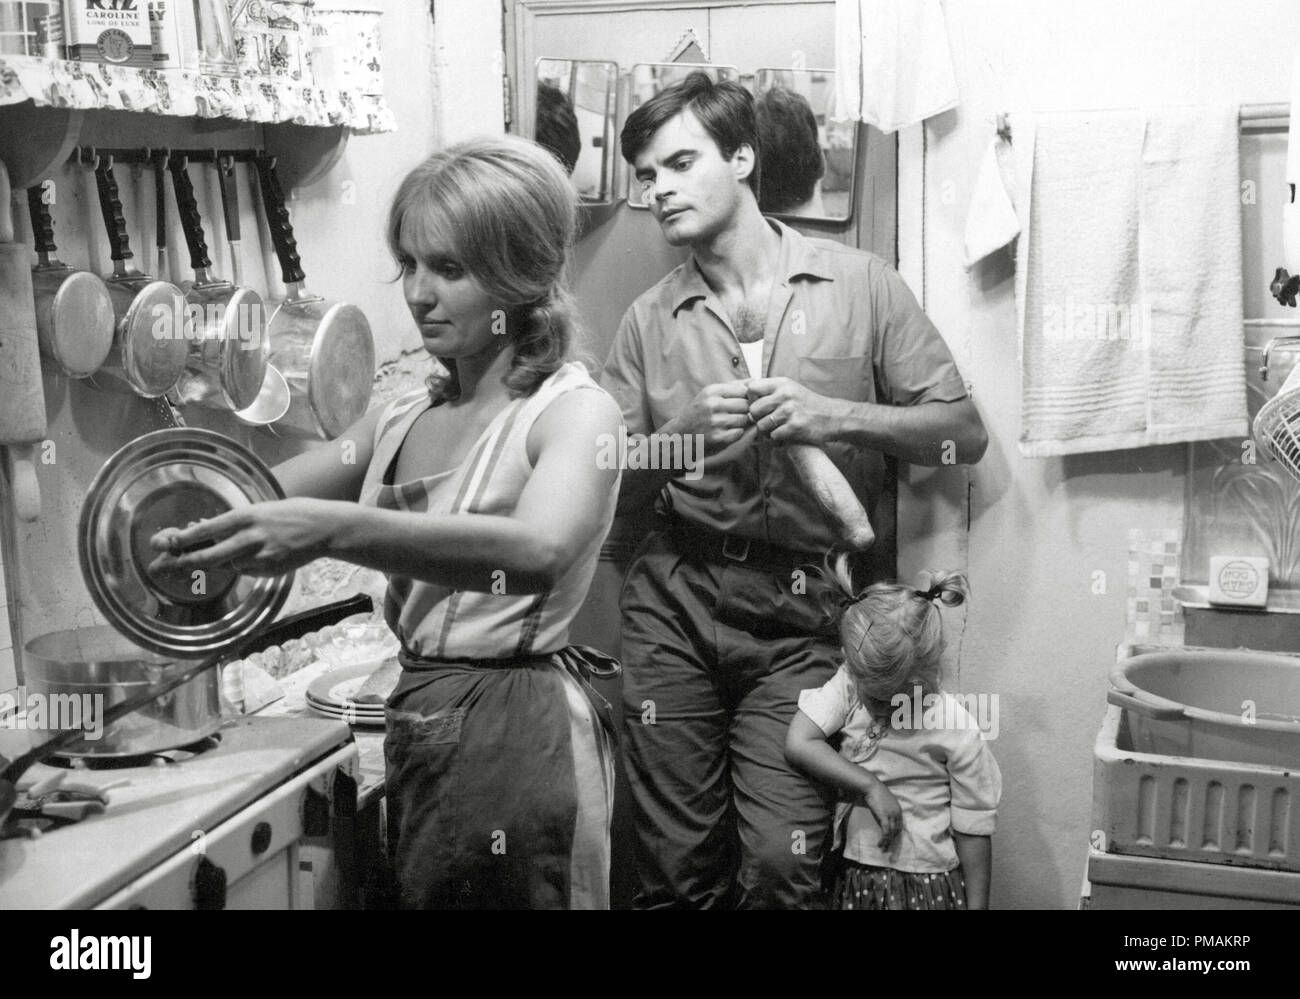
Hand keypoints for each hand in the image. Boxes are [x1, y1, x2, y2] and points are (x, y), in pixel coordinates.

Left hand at [148, 498, 348, 576]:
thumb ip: (234, 522)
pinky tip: (260, 554)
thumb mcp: (260, 511)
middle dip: (183, 562)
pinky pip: (247, 570)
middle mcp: (251, 537)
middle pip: (210, 555)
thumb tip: (202, 528)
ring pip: (229, 564)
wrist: (324, 527)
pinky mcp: (270, 569)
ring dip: (223, 560)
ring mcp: (261, 555)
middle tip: (161, 566)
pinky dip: (245, 565)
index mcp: (247, 517)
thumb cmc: (291, 514)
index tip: (163, 543)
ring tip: (229, 550)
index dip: (182, 538)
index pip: (207, 529)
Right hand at [673, 379, 752, 453]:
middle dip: (745, 410)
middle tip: (738, 414)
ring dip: (741, 422)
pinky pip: (739, 433)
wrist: (680, 434)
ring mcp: (715, 422)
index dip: (747, 397)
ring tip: (731, 423)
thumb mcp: (710, 394)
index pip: (743, 390)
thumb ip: (733, 386)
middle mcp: (713, 405)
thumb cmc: (698, 412)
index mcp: (712, 391)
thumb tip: (756, 380)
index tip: (743, 402)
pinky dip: (736, 433)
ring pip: (744, 419)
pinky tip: (727, 432)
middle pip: (746, 405)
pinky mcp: (717, 437)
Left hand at [745, 377, 840, 445]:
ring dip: (767, 431)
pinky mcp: (795, 426)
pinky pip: (773, 436)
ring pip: (761, 425)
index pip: (752, 387)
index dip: (751, 399)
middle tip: (767, 421)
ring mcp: (790, 411)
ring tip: (777, 429)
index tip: (758, 405)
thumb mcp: (791, 389)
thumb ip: (770, 390)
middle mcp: (785, 395)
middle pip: (753, 409)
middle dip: (758, 418)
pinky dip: (777, 439)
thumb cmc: (809, 404)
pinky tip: (786, 435)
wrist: (834, 417)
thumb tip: (745, 391)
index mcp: (782, 383)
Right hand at [862, 781, 902, 849]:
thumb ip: (887, 807)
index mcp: (898, 809)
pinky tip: (880, 843)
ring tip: (883, 848)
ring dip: (887, 842)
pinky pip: (886, 831)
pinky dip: (884, 839)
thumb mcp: (885, 800)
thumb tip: (884, 813)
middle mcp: (897, 813)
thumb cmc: (876, 791)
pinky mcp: (884, 817)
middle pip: (897, 830)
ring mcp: (891, 815)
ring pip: (891, 833)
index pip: (899, 825)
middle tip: (887, 847)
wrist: (872, 787)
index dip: (895, 833)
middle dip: (892, 840)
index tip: (891, 839)